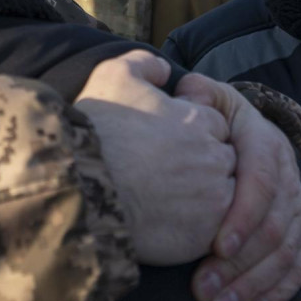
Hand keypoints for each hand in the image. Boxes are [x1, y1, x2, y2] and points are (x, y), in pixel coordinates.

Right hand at [73, 50, 234, 264]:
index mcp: (200, 121)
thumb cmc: (97, 131)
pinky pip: (209, 231)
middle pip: (222, 161)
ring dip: (201, 197)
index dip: (189, 133)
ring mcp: (211, 201)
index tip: (165, 143)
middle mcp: (214, 159)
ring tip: (164, 198)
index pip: (214, 126)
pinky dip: (192, 227)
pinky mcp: (201, 237)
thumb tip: (164, 69)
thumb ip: (145, 64)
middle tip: (165, 172)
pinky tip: (162, 220)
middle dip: (202, 164)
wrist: (79, 187)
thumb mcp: (114, 76)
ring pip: (220, 198)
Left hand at [175, 75, 300, 300]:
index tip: (214, 246)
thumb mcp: (208, 96)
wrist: (244, 128)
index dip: (242, 216)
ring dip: (252, 284)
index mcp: (265, 142)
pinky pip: (297, 266)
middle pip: (272, 227)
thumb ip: (196, 95)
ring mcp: (296, 206)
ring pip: (284, 252)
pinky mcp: (298, 230)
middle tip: (203, 290)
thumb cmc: (214, 116)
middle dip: (239, 264)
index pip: (262, 181)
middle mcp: (288, 176)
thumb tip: (186, 97)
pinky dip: (277, 292)